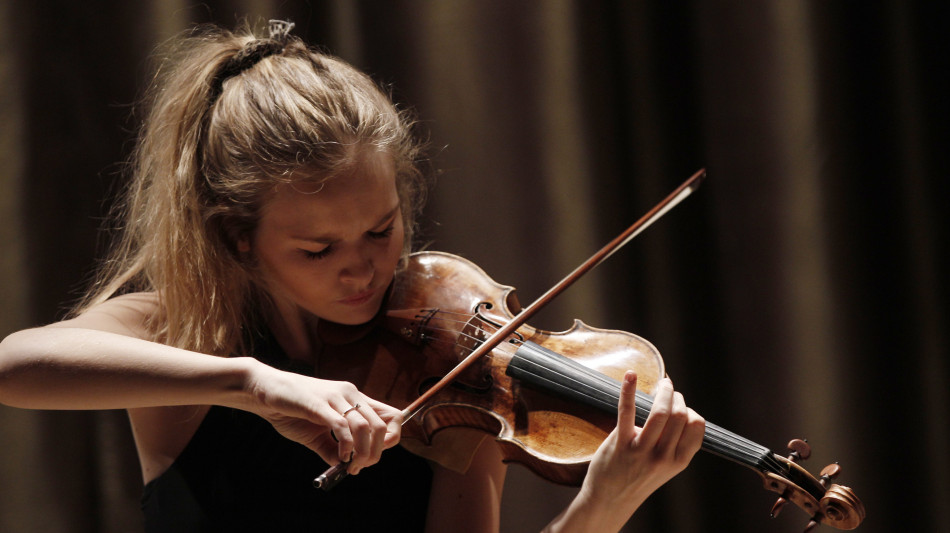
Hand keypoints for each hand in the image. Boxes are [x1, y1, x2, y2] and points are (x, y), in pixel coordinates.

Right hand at [244, 363, 401, 473]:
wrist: (265, 392)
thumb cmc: (291, 411)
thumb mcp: (317, 434)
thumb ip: (333, 448)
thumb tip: (348, 467)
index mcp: (355, 399)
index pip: (392, 416)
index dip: (390, 439)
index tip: (372, 456)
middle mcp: (351, 394)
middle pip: (382, 426)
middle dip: (375, 453)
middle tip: (358, 467)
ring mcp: (336, 397)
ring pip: (366, 427)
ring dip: (362, 453)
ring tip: (350, 465)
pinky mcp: (320, 404)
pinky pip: (342, 426)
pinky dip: (345, 446)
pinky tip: (339, 456)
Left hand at [581, 372, 704, 525]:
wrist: (610, 499)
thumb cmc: (640, 476)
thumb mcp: (667, 465)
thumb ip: (676, 441)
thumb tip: (679, 406)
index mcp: (679, 460)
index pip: (697, 425)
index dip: (689, 408)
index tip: (679, 404)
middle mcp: (664, 457)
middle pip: (680, 414)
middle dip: (675, 395)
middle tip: (667, 389)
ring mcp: (642, 451)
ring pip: (660, 412)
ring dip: (662, 391)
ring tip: (661, 383)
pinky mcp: (620, 444)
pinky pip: (627, 411)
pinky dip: (629, 390)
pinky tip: (631, 375)